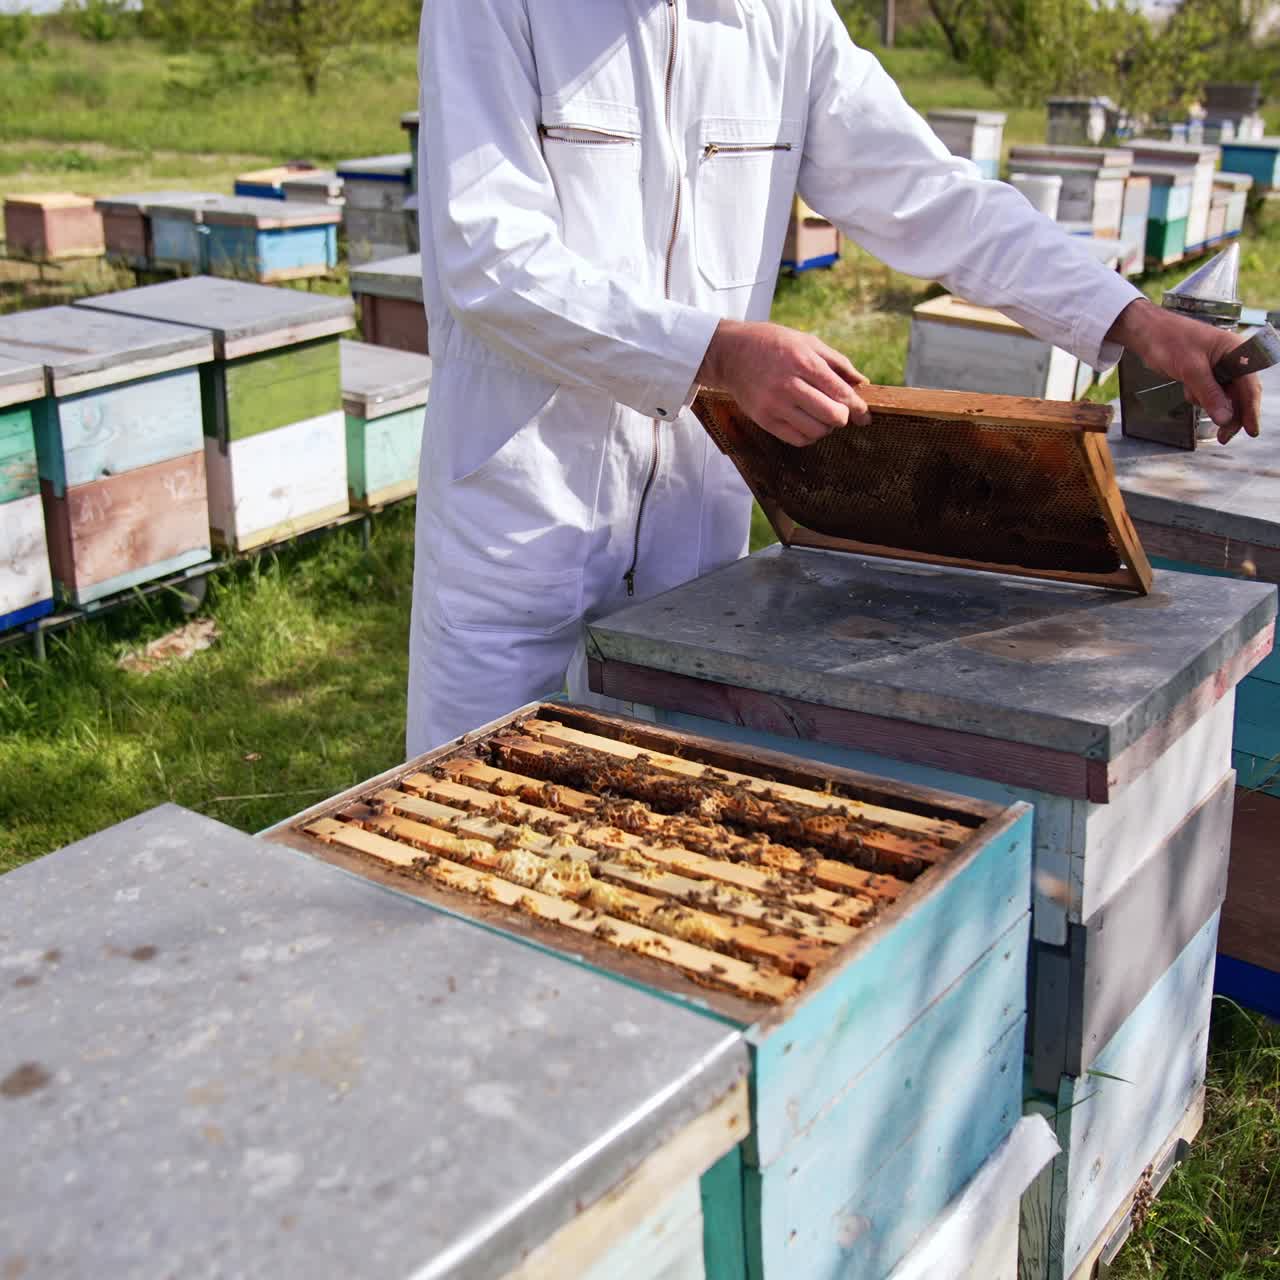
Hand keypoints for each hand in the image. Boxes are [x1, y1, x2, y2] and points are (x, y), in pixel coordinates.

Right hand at [697, 319, 869, 446]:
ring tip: (821, 416)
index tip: (864, 414)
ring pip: (816, 431)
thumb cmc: (774, 344)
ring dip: (826, 427)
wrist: (731, 353)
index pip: (841, 392)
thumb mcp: (807, 342)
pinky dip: (809, 436)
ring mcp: (774, 404)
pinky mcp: (764, 419)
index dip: (858, 407)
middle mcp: (789, 385)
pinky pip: (797, 439)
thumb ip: (837, 362)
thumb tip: (862, 383)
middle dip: (843, 417)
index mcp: (803, 361)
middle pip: (832, 415)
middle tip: (840, 413)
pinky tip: (807, 423)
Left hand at [1107, 297, 1261, 443]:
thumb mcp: (1191, 369)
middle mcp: (1233, 359)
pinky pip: (1209, 394)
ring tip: (1191, 395)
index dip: (1251, 409)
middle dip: (1232, 416)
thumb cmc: (1170, 341)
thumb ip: (1209, 394)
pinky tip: (1186, 389)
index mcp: (1237, 350)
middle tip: (1223, 438)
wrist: (1147, 333)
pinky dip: (1199, 398)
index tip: (1251, 431)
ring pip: (1224, 397)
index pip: (1250, 385)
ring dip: (1212, 407)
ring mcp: (1219, 367)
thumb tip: (1225, 419)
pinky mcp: (1205, 374)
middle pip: (1240, 394)